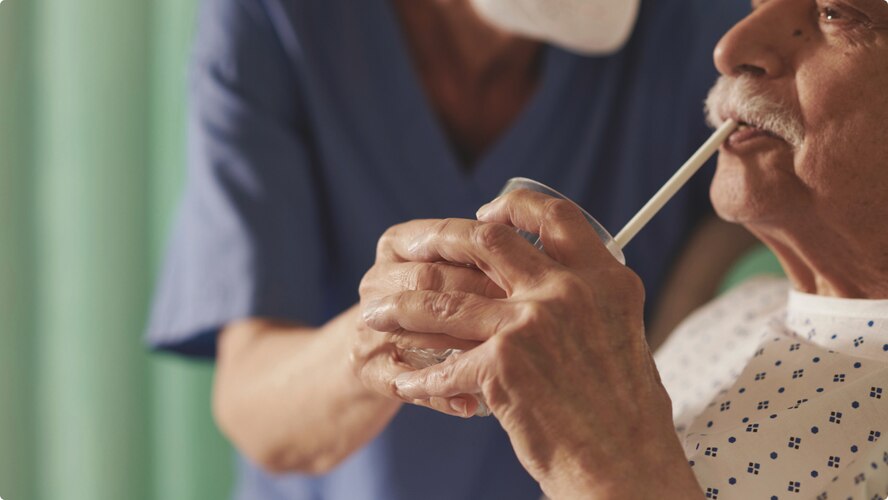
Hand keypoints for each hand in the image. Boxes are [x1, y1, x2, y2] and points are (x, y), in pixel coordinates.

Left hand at [362, 190, 701, 498]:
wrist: (624, 464)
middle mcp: (567, 291)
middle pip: (486, 240)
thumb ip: (582, 299)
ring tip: (376, 313)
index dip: (514, 207)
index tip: (487, 213)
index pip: (554, 216)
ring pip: (444, 301)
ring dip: (402, 307)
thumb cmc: (621, 412)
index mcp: (603, 279)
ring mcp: (531, 323)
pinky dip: (420, 376)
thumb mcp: (617, 333)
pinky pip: (444, 365)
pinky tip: (405, 379)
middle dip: (437, 239)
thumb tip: (541, 277)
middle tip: (411, 250)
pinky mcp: (503, 363)